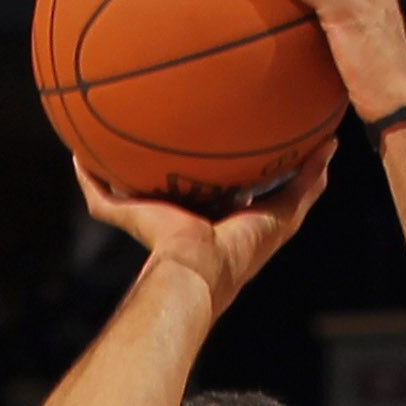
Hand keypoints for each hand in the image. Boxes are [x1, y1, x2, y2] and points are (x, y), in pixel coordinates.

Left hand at [73, 141, 331, 312]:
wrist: (190, 268)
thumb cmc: (159, 246)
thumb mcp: (123, 210)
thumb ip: (99, 188)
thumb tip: (77, 155)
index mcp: (213, 220)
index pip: (227, 191)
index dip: (234, 172)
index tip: (238, 149)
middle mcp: (243, 223)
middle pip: (265, 189)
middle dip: (277, 167)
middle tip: (288, 137)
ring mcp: (266, 225)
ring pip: (293, 190)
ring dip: (308, 166)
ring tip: (321, 138)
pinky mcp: (280, 224)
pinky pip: (305, 192)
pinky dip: (318, 170)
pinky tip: (329, 144)